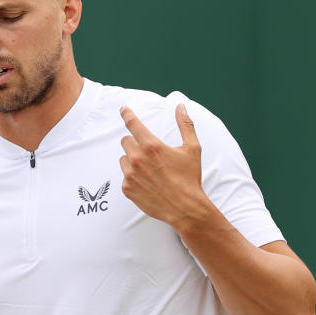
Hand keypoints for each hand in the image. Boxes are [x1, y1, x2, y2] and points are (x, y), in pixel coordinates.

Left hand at [119, 104, 208, 227]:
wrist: (185, 207)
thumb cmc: (189, 178)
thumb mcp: (192, 149)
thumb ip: (185, 125)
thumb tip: (181, 107)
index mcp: (152, 146)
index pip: (133, 124)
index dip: (127, 114)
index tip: (123, 109)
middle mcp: (137, 158)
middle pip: (126, 141)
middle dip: (135, 144)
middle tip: (150, 154)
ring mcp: (130, 174)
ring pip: (124, 159)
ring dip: (132, 161)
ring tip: (151, 171)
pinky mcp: (127, 188)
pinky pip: (125, 177)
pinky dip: (133, 178)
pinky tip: (148, 183)